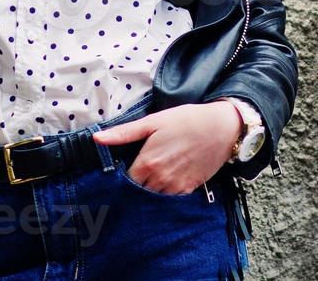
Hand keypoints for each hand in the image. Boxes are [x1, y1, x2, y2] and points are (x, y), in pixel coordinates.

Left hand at [90, 101, 241, 194]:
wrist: (220, 127)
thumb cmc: (185, 120)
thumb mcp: (153, 121)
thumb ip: (124, 133)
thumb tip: (97, 139)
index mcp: (147, 163)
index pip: (126, 181)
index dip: (125, 175)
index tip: (128, 166)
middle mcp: (160, 179)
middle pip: (139, 190)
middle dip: (138, 182)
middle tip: (143, 168)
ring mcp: (176, 186)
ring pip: (155, 195)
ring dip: (152, 188)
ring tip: (158, 171)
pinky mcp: (189, 189)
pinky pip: (172, 197)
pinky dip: (168, 190)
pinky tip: (171, 175)